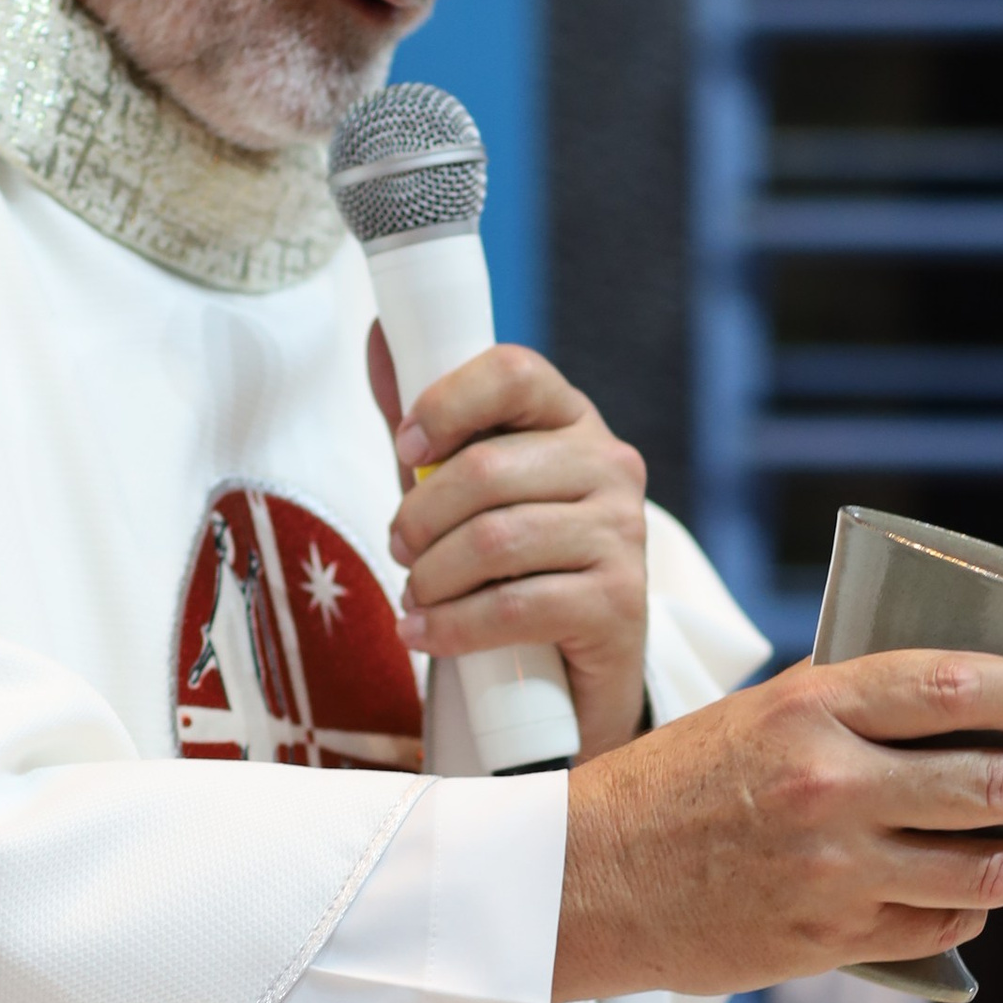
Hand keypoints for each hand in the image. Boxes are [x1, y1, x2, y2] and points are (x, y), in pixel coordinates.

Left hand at [371, 325, 648, 763]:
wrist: (575, 663)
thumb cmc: (515, 558)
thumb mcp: (468, 486)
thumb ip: (430, 420)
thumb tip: (379, 338)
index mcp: (572, 418)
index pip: (513, 373)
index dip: (446, 403)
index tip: (407, 449)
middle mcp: (610, 464)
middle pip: (486, 468)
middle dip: (420, 516)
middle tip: (399, 548)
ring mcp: (623, 532)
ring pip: (496, 541)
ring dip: (432, 576)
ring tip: (414, 597)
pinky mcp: (619, 602)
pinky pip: (515, 606)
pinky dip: (452, 625)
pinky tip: (424, 633)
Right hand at [551, 650, 1002, 1002]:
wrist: (588, 880)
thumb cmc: (673, 786)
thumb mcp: (755, 714)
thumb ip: (848, 708)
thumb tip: (960, 705)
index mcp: (809, 709)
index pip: (954, 686)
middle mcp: (828, 786)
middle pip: (990, 785)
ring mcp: (832, 870)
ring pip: (980, 870)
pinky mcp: (828, 939)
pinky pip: (935, 926)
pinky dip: (970, 911)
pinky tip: (979, 897)